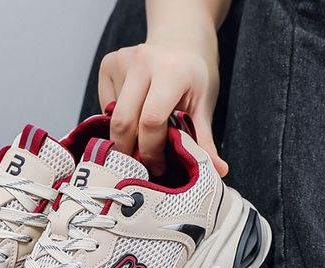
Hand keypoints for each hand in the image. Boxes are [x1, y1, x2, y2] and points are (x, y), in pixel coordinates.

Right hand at [98, 40, 227, 176]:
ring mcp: (122, 60)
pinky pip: (106, 107)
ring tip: (141, 139)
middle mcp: (142, 61)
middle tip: (143, 164)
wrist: (180, 39)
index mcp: (171, 71)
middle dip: (130, 151)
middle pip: (124, 122)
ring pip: (113, 117)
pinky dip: (118, 121)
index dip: (152, 151)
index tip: (159, 167)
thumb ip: (204, 140)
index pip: (151, 120)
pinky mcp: (108, 64)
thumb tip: (218, 171)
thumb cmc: (194, 75)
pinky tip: (134, 115)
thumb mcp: (204, 105)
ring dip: (125, 137)